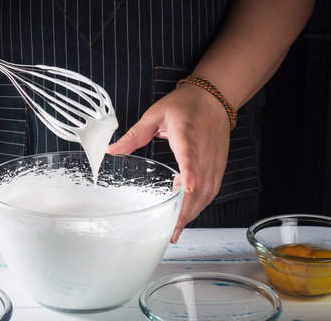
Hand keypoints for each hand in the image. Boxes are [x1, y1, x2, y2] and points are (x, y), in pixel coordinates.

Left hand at [107, 84, 230, 242]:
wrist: (214, 99)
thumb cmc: (185, 105)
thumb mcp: (155, 114)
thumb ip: (134, 135)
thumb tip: (112, 150)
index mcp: (187, 134)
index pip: (189, 154)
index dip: (189, 171)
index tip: (186, 186)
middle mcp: (204, 150)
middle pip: (199, 183)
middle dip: (185, 209)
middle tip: (170, 231)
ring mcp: (214, 160)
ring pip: (206, 192)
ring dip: (192, 212)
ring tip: (176, 230)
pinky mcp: (218, 167)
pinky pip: (211, 191)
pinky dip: (199, 206)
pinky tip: (186, 215)